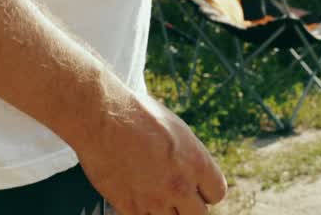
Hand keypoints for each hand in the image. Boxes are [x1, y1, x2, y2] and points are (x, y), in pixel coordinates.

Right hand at [75, 91, 226, 213]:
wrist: (103, 118)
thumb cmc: (139, 115)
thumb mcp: (176, 130)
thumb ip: (188, 156)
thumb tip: (191, 171)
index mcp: (197, 162)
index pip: (217, 193)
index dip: (206, 191)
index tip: (196, 186)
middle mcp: (180, 185)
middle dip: (189, 205)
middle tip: (177, 194)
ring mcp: (154, 200)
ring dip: (166, 211)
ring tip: (153, 193)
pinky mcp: (129, 207)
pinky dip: (142, 211)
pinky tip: (136, 195)